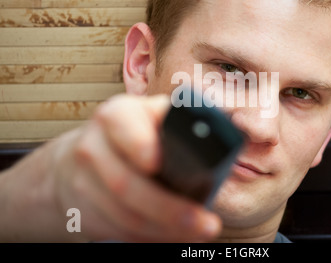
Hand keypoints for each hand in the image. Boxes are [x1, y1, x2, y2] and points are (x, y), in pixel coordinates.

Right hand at [36, 94, 220, 241]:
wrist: (87, 154)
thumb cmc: (134, 133)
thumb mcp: (152, 116)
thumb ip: (177, 120)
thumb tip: (224, 136)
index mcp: (116, 115)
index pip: (123, 124)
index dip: (140, 145)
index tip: (158, 165)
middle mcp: (94, 145)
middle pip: (126, 183)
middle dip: (169, 209)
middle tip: (206, 223)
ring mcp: (83, 181)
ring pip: (124, 215)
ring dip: (165, 230)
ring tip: (198, 232)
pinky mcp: (84, 211)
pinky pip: (117, 231)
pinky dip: (149, 239)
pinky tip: (172, 237)